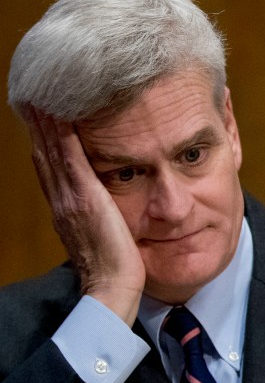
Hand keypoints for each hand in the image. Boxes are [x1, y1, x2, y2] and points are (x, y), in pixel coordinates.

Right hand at [25, 109, 144, 324]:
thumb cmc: (114, 265)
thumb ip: (94, 217)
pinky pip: (71, 159)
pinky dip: (64, 135)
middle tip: (33, 96)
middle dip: (38, 125)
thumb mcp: (99, 235)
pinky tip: (62, 114)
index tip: (41, 117)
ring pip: (52, 152)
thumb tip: (97, 208)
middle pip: (44, 154)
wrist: (112, 287)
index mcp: (65, 208)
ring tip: (41, 95)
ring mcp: (69, 198)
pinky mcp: (84, 198)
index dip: (43, 141)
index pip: (50, 167)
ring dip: (46, 122)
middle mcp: (61, 200)